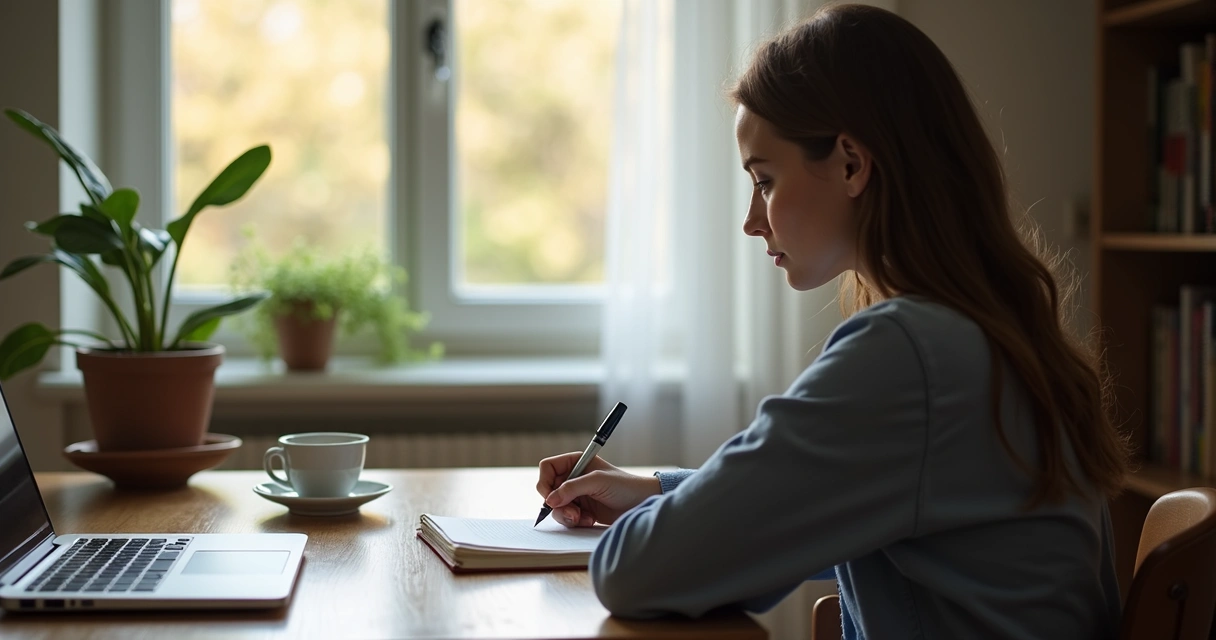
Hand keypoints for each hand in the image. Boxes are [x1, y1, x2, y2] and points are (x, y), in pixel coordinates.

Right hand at [536, 452, 661, 527]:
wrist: (641, 504)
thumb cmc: (625, 486)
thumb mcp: (597, 481)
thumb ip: (572, 488)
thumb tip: (550, 500)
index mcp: (576, 462)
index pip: (547, 468)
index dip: (545, 482)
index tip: (551, 496)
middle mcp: (573, 477)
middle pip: (549, 491)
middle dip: (558, 504)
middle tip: (573, 512)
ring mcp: (577, 495)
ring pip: (556, 507)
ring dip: (567, 515)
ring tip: (583, 518)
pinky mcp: (582, 510)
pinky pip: (566, 518)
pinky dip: (575, 521)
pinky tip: (590, 520)